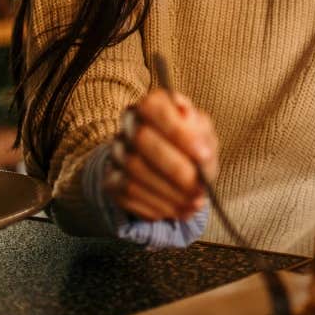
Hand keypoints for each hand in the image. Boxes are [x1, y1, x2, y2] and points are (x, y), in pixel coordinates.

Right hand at [105, 87, 218, 221]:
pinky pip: (129, 194)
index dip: (178, 131)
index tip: (204, 155)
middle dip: (176, 169)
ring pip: (135, 171)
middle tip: (200, 188)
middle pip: (142, 140)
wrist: (166, 166)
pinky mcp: (111, 181)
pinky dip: (158, 205)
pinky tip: (179, 210)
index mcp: (152, 104)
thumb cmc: (191, 145)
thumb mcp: (203, 134)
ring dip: (169, 192)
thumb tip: (193, 128)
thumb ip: (200, 132)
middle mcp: (129, 124)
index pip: (154, 107)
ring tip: (195, 203)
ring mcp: (116, 153)